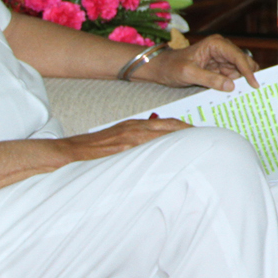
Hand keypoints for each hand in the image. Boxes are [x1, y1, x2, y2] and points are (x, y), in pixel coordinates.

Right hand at [55, 116, 191, 162]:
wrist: (69, 152)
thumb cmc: (93, 150)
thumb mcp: (118, 141)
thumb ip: (136, 142)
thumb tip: (154, 150)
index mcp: (135, 126)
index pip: (167, 123)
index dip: (185, 128)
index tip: (199, 134)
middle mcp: (135, 128)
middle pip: (170, 127)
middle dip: (190, 132)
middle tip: (208, 139)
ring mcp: (129, 137)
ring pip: (163, 135)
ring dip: (182, 139)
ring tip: (199, 146)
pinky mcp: (123, 147)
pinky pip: (148, 147)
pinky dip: (164, 148)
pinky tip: (175, 154)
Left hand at [141, 35, 259, 90]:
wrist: (161, 69)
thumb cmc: (172, 67)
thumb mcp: (189, 73)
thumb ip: (210, 79)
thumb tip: (231, 86)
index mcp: (216, 44)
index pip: (238, 57)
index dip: (248, 71)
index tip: (255, 84)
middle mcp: (222, 50)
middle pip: (243, 62)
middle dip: (249, 76)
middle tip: (255, 91)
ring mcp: (221, 60)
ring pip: (240, 71)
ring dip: (243, 82)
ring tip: (248, 95)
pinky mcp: (219, 69)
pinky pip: (232, 77)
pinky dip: (235, 85)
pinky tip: (238, 95)